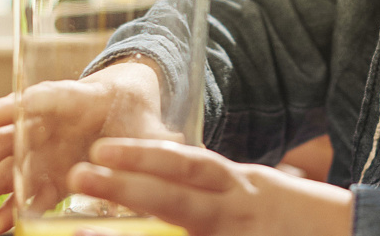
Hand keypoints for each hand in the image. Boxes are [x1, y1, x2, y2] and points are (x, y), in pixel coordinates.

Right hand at [0, 60, 176, 233]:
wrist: (127, 111)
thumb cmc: (136, 112)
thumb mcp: (149, 122)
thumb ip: (155, 136)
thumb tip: (173, 143)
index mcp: (74, 100)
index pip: (42, 99)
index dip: (12, 108)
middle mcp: (46, 125)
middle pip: (6, 140)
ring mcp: (39, 151)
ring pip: (1, 169)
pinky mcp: (42, 176)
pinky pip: (19, 194)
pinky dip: (4, 210)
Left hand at [67, 138, 353, 235]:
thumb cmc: (301, 218)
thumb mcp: (262, 189)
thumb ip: (216, 185)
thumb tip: (165, 169)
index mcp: (243, 187)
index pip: (190, 166)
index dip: (145, 157)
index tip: (101, 151)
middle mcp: (241, 213)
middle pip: (179, 201)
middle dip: (127, 188)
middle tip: (78, 175)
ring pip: (187, 230)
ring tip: (84, 232)